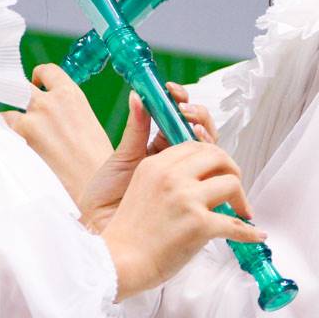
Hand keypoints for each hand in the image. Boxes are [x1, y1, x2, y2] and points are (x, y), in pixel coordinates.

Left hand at [0, 64, 111, 203]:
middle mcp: (49, 102)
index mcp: (70, 94)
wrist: (93, 188)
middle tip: (18, 104)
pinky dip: (3, 134)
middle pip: (19, 85)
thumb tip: (51, 107)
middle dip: (17, 93)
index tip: (36, 85)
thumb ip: (67, 107)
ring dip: (8, 117)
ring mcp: (31, 121)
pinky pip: (1, 129)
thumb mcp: (89, 121)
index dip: (39, 78)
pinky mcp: (18, 141)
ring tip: (14, 130)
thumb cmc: (96, 160)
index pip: (46, 70)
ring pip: (6, 108)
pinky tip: (11, 143)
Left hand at [80, 89, 222, 232]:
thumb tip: (137, 94)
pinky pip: (213, 179)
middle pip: (201, 129)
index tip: (172, 91)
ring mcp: (189, 176)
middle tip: (184, 111)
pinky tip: (201, 153)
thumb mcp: (123, 158)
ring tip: (194, 128)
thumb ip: (136, 128)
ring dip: (206, 134)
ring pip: (210, 149)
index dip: (181, 100)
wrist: (104, 227)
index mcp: (162, 144)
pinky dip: (214, 164)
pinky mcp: (197, 196)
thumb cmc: (109, 195)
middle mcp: (179, 158)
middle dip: (197, 115)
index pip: (180, 116)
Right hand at [98, 101, 263, 300]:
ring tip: (242, 212)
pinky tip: (255, 236)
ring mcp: (186, 198)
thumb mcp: (140, 188)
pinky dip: (250, 233)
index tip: (219, 171)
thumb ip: (165, 177)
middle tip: (235, 188)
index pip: (195, 146)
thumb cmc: (129, 233)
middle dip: (232, 170)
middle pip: (217, 156)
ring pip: (231, 184)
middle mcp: (171, 176)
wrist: (118, 262)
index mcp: (156, 165)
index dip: (213, 157)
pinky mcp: (198, 223)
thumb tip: (197, 180)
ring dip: (242, 199)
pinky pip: (235, 224)